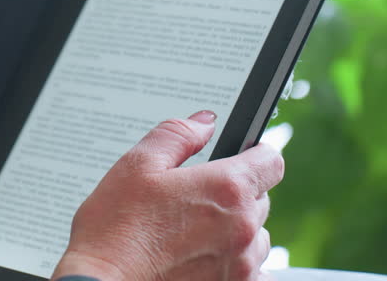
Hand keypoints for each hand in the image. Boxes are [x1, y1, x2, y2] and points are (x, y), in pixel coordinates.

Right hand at [51, 111, 283, 280]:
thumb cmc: (114, 229)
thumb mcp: (137, 166)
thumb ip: (177, 135)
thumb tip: (204, 122)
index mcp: (225, 189)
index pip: (271, 162)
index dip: (257, 154)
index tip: (244, 155)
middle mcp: (241, 228)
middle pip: (261, 200)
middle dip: (236, 194)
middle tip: (195, 198)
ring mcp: (241, 265)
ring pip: (256, 238)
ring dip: (236, 231)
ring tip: (194, 233)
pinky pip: (253, 273)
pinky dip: (235, 263)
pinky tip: (203, 259)